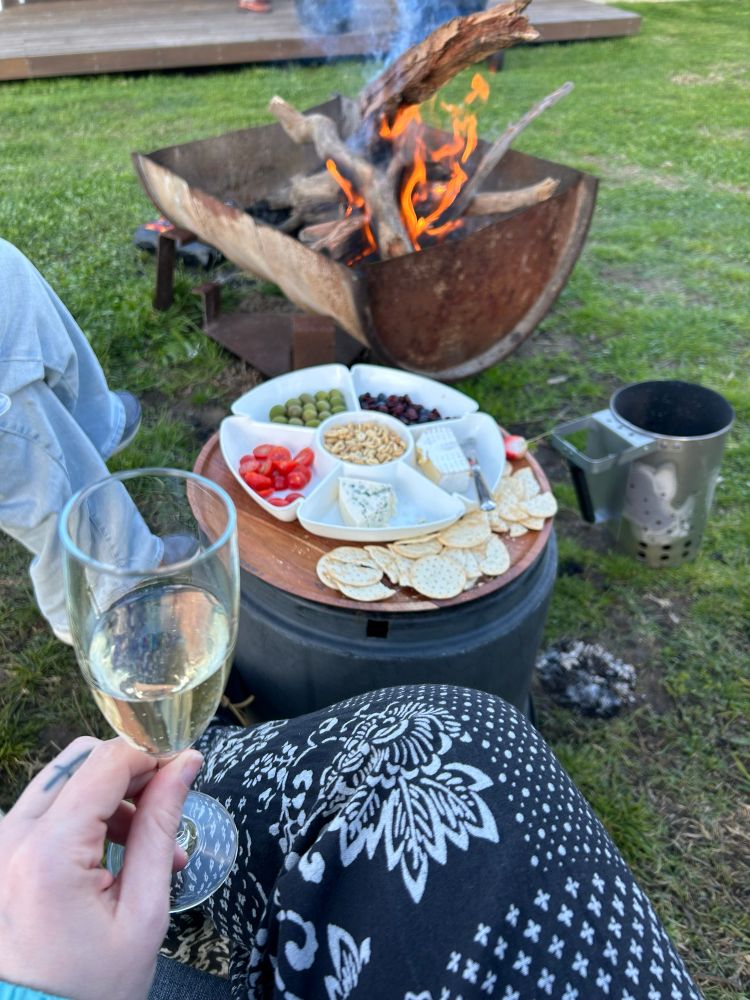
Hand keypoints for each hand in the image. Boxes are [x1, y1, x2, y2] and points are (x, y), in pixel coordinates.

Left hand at [0, 736, 202, 999]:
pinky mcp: (2, 855)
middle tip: (167, 803)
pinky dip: (87, 813)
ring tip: (150, 840)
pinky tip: (119, 849)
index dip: (152, 754)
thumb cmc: (93, 986)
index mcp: (48, 852)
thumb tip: (186, 763)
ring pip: (65, 778)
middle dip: (131, 772)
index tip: (185, 768)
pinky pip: (48, 807)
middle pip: (81, 759)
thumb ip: (161, 828)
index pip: (106, 762)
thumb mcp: (144, 910)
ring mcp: (2, 845)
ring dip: (111, 794)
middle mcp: (13, 837)